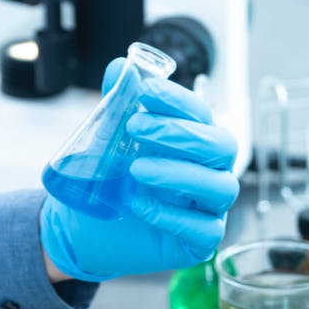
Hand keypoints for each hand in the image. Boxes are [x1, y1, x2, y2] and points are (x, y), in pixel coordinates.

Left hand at [40, 58, 239, 281]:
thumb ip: (116, 104)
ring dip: (178, 173)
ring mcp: (209, 208)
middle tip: (134, 128)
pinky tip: (139, 205)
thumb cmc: (110, 180)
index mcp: (194, 141)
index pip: (201, 113)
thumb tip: (120, 67)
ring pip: (220, 187)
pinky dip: (172, 216)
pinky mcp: (200, 242)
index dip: (177, 99)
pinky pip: (204, 230)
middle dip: (179, 133)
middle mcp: (210, 171)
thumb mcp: (107, 140)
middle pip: (222, 146)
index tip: (145, 90)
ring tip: (135, 169)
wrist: (86, 229)